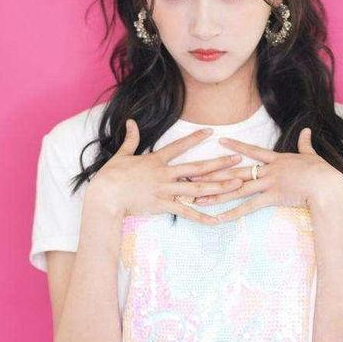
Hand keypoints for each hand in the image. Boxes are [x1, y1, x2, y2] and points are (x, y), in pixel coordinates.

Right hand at [85, 119, 244, 225]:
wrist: (105, 196)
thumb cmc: (111, 176)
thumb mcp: (122, 154)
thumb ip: (131, 138)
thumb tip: (130, 121)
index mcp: (156, 161)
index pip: (180, 146)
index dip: (195, 138)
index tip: (210, 131)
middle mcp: (165, 174)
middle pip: (197, 168)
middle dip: (219, 163)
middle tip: (237, 159)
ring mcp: (165, 191)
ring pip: (197, 189)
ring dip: (219, 187)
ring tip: (236, 185)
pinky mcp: (163, 206)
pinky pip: (186, 213)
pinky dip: (202, 217)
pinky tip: (216, 220)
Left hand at [189, 127, 342, 222]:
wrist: (327, 184)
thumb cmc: (323, 171)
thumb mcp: (312, 155)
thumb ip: (305, 143)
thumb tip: (307, 130)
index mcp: (277, 159)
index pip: (252, 150)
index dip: (236, 146)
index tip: (220, 141)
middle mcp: (269, 170)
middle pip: (236, 171)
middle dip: (214, 174)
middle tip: (194, 174)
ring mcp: (269, 183)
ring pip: (237, 188)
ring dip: (216, 194)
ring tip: (197, 198)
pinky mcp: (271, 197)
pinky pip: (248, 207)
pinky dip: (232, 213)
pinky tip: (218, 218)